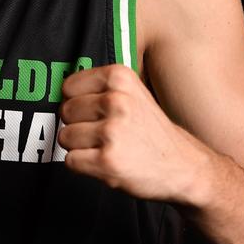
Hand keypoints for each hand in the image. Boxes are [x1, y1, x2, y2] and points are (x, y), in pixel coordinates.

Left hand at [58, 64, 211, 203]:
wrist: (182, 166)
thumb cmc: (152, 132)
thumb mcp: (132, 94)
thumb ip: (99, 89)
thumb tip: (60, 92)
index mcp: (120, 78)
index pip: (68, 87)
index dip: (77, 102)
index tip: (93, 112)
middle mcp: (116, 101)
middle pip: (65, 112)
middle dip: (78, 125)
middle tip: (103, 133)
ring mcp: (112, 131)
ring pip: (65, 137)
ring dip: (80, 147)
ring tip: (106, 147)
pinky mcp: (107, 161)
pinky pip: (70, 161)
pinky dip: (83, 166)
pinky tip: (106, 162)